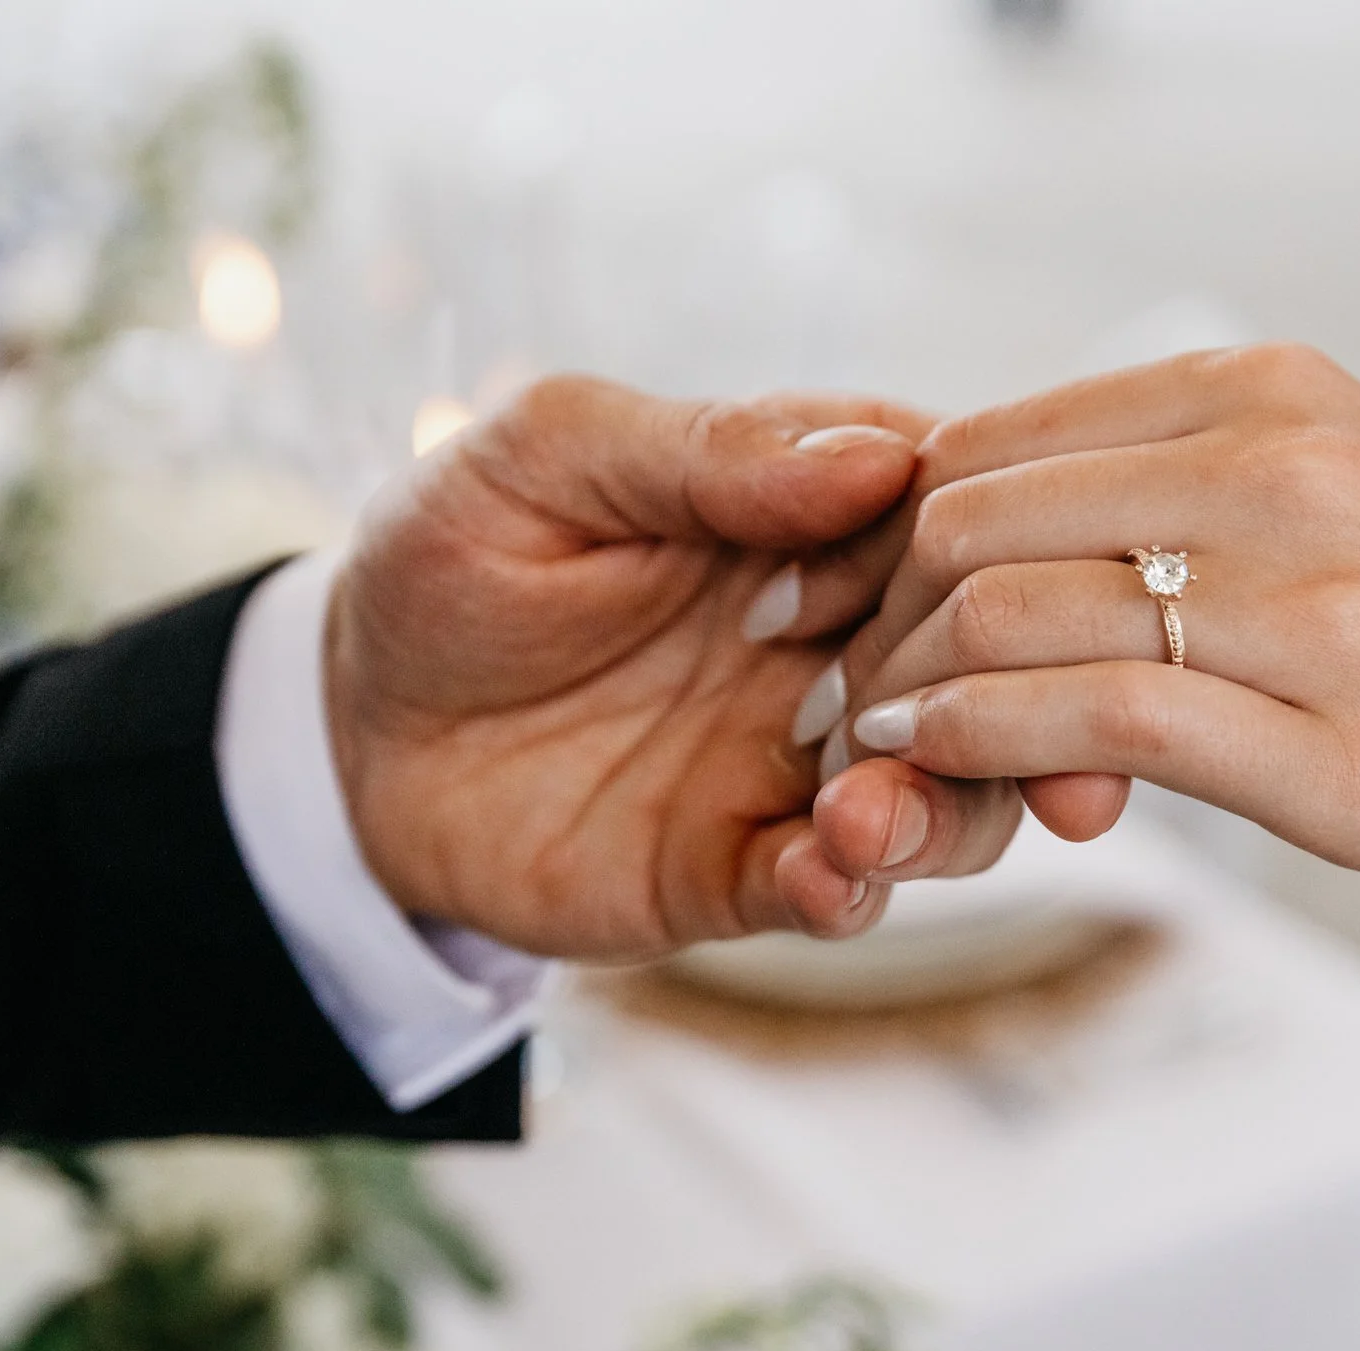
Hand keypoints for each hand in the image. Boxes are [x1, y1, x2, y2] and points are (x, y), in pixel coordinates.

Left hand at [327, 375, 1020, 960]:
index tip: (1002, 568)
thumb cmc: (454, 556)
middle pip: (991, 669)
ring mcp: (798, 764)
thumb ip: (709, 449)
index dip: (999, 542)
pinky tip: (822, 873)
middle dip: (1017, 699)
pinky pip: (836, 893)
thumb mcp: (552, 457)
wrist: (342, 721)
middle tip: (985, 717)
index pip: (958, 515)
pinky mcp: (740, 870)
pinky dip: (850, 889)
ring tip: (874, 812)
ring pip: (949, 796)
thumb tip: (882, 456)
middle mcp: (838, 643)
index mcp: (815, 516)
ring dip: (946, 808)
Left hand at [816, 343, 1359, 917]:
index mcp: (1269, 395)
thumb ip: (1209, 493)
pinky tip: (938, 767)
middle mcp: (1274, 469)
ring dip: (900, 685)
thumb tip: (1051, 536)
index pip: (996, 439)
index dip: (889, 528)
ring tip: (875, 742)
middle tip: (841, 685)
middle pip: (968, 512)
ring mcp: (1302, 604)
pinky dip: (971, 741)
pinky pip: (1086, 717)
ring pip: (1006, 609)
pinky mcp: (1329, 742)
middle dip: (870, 608)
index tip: (857, 605)